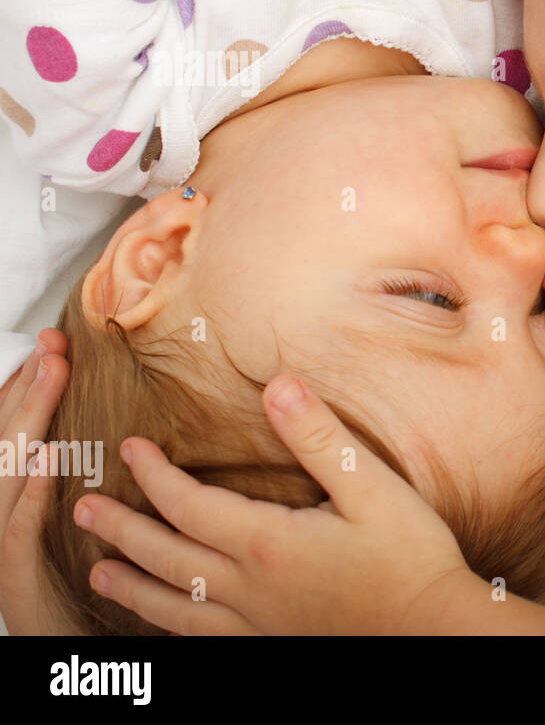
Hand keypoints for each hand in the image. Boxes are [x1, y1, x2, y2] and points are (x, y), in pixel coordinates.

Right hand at [0, 329, 79, 633]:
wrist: (46, 644)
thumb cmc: (61, 581)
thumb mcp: (61, 518)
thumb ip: (67, 474)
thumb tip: (94, 430)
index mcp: (5, 492)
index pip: (11, 427)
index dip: (26, 384)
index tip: (54, 344)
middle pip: (6, 436)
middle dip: (27, 386)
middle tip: (56, 344)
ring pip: (8, 467)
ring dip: (30, 418)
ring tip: (53, 374)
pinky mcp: (11, 568)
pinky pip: (20, 521)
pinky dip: (33, 487)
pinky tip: (52, 454)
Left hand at [74, 374, 475, 633]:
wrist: (433, 628)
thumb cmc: (409, 557)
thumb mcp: (370, 485)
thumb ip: (318, 437)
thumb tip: (277, 387)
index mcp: (267, 543)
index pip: (188, 505)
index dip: (153, 475)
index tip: (130, 450)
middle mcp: (250, 588)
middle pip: (165, 556)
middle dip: (120, 529)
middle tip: (85, 508)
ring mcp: (258, 623)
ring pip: (174, 607)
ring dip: (131, 586)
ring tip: (100, 572)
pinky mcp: (273, 644)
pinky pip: (204, 640)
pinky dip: (171, 628)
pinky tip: (167, 622)